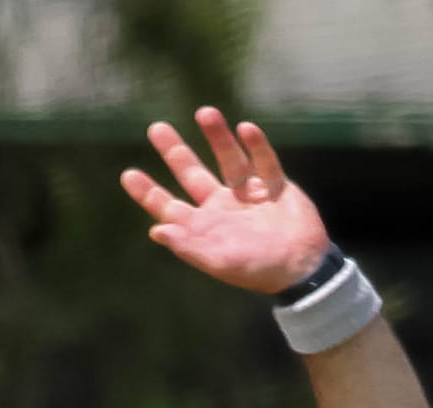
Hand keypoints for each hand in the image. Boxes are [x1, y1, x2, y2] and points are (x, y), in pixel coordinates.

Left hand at [120, 108, 328, 296]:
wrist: (304, 269)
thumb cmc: (260, 270)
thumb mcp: (221, 262)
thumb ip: (189, 246)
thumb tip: (156, 230)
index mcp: (206, 228)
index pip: (170, 208)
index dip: (149, 193)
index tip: (129, 174)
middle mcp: (223, 208)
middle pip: (193, 174)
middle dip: (175, 152)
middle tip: (155, 128)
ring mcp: (250, 195)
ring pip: (229, 159)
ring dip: (218, 136)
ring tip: (205, 112)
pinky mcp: (276, 187)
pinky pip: (265, 161)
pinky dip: (256, 145)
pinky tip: (245, 128)